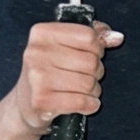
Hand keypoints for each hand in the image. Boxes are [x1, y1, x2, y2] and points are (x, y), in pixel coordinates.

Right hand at [12, 19, 119, 134]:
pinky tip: (83, 104)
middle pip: (91, 61)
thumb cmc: (48, 74)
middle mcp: (36, 52)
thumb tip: (115, 37)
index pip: (88, 36)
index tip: (89, 55)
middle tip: (84, 77)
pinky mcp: (41, 101)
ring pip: (88, 83)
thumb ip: (92, 37)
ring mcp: (37, 77)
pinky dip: (90, 105)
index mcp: (42, 33)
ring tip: (81, 91)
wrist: (24, 106)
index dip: (97, 49)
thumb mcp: (65, 47)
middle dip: (95, 73)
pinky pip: (82, 101)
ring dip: (92, 90)